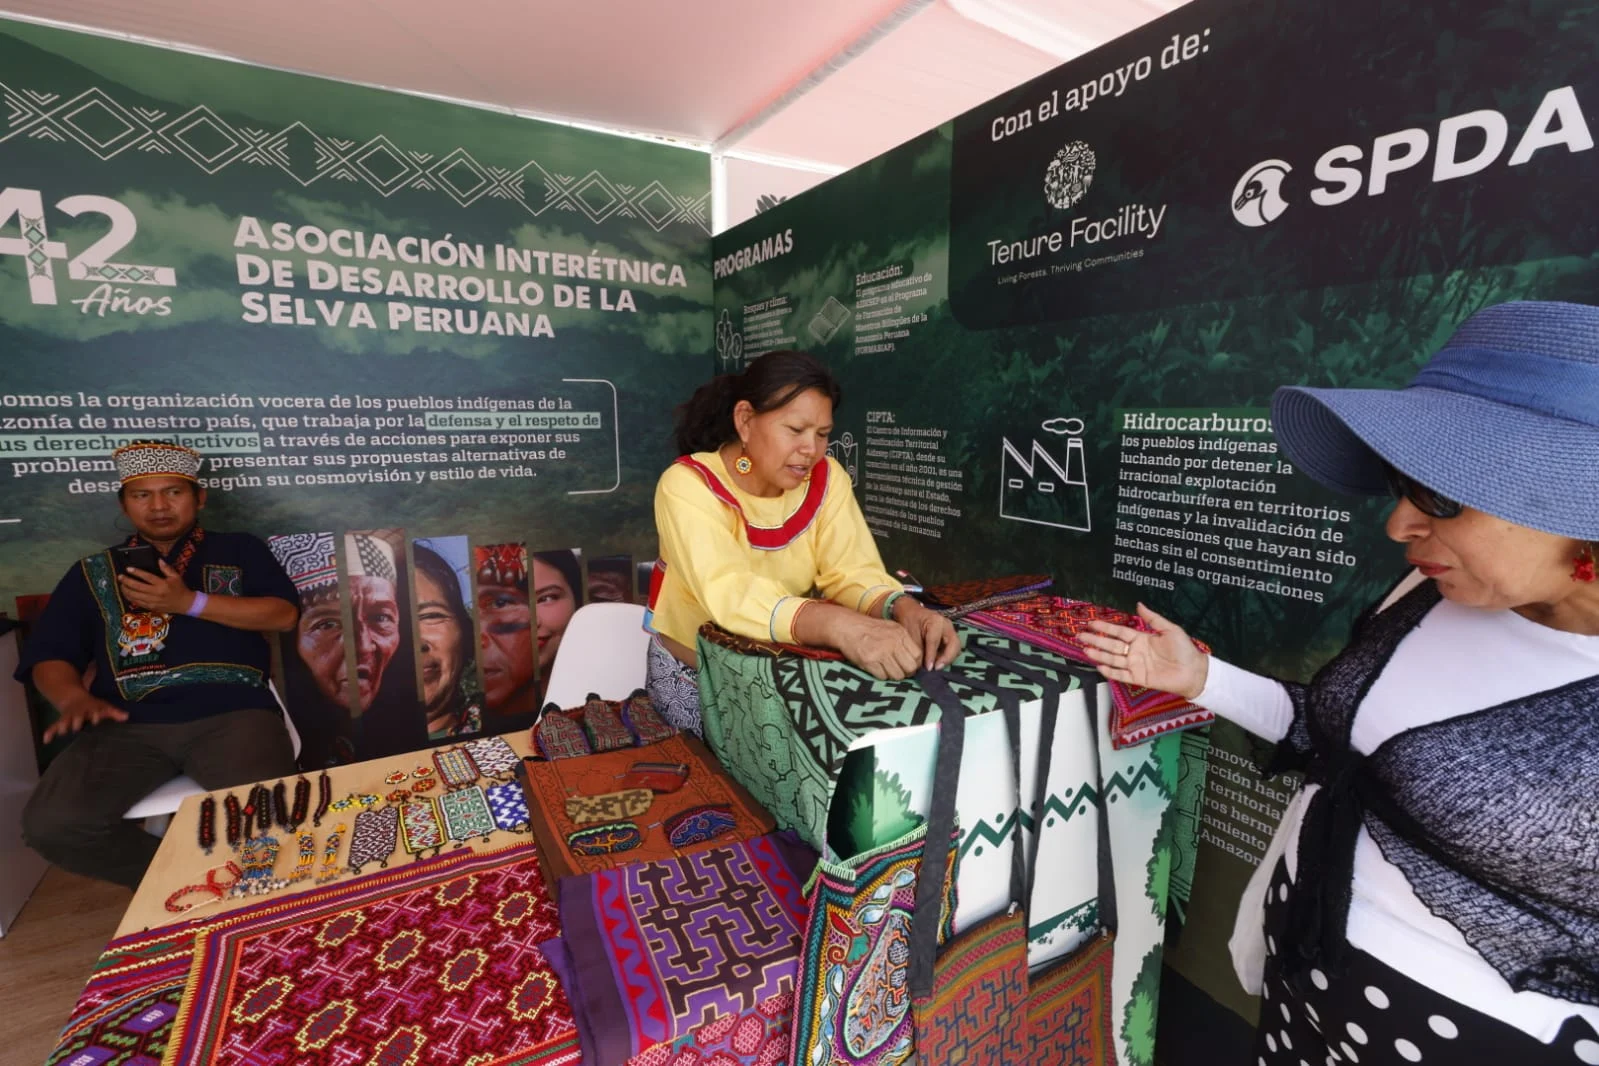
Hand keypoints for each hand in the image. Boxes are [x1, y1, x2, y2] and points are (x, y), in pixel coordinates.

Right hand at [42, 693, 127, 741]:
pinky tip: (45, 740)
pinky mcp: (60, 720)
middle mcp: (79, 712)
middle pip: (77, 716)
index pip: (94, 711)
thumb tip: (127, 717)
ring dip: (62, 725)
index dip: (96, 715)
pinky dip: (49, 732)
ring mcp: (68, 716)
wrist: (74, 698)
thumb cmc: (93, 706)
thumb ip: (114, 712)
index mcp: (90, 708)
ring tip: (61, 731)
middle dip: (77, 720)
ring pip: (64, 720)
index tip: (97, 719)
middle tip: (76, 727)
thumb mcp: (104, 707)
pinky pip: (53, 726)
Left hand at [118, 558, 194, 614]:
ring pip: (135, 596)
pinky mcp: (151, 607)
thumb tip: (158, 560)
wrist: (185, 604)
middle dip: (126, 581)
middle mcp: (156, 593)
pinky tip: (126, 594)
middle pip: (137, 587)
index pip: (147, 577)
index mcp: (162, 584)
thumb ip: (167, 568)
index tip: (128, 569)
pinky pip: (137, 602)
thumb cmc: (180, 589)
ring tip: (121, 585)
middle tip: (120, 577)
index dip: (136, 572)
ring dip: (126, 590)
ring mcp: (153, 601)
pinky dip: (130, 598)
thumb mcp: (176, 576)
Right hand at [836, 615, 922, 680]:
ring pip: (898, 675)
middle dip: (906, 672)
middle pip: (910, 667)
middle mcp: (893, 643)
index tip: (909, 665)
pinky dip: (881, 675)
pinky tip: (877, 668)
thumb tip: (916, 659)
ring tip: (887, 669)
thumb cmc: (870, 629)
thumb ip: (904, 641)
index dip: (915, 663)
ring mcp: (881, 653)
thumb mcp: (891, 628)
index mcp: (900, 634)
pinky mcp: (869, 661)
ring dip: (893, 675)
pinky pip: (883, 676)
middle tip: (900, 670)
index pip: (918, 655)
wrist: (847, 627)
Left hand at [897, 602, 961, 669]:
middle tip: (936, 668)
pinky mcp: (950, 636)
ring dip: (948, 658)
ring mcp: (950, 630)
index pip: (935, 641)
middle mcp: (947, 625)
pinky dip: (947, 656)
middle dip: (947, 658)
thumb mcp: (910, 635)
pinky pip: (952, 648)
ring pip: (956, 647)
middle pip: (954, 644)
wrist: (910, 611)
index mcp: (936, 621)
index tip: (928, 668)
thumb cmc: (909, 621)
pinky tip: (937, 662)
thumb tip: (924, 666)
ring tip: (936, 666)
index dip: (932, 656)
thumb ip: (919, 650)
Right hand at [1079, 603, 1208, 699]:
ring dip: (1098, 655)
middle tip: (1080, 635)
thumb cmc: (1184, 649)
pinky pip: (1120, 675)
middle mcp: (1135, 651)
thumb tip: (1138, 604)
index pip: (1118, 632)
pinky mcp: (1138, 678)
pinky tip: (1099, 666)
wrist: (1193, 671)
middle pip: (1111, 645)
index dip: (1105, 627)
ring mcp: (1135, 665)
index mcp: (1141, 638)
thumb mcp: (1170, 629)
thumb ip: (1153, 618)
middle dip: (1096, 640)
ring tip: (1085, 649)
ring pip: (1112, 659)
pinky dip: (1110, 672)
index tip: (1091, 622)